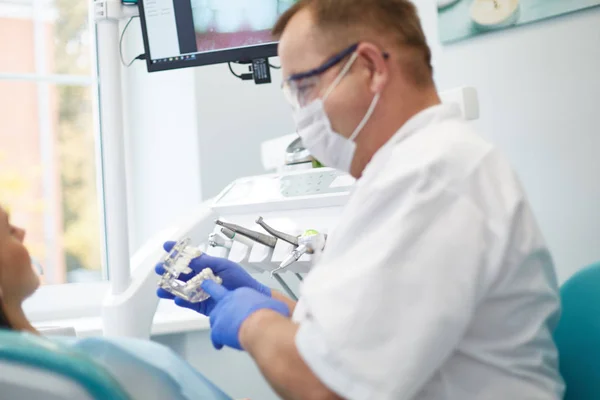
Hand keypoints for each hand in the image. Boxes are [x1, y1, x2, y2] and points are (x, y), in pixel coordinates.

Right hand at [155, 241, 270, 315]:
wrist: (248, 300)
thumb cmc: (240, 280)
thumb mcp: (224, 266)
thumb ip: (207, 262)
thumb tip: (192, 258)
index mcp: (207, 266)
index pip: (190, 257)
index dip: (178, 251)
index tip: (167, 246)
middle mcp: (202, 278)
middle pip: (181, 273)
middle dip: (169, 270)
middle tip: (160, 269)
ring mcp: (201, 292)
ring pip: (182, 289)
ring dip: (170, 288)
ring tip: (161, 288)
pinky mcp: (202, 305)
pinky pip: (189, 303)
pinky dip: (182, 301)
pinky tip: (177, 299)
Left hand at [201, 280, 289, 350]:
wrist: (260, 326)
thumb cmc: (269, 314)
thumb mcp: (275, 303)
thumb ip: (271, 304)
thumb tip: (280, 308)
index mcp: (241, 293)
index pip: (233, 293)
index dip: (235, 300)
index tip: (235, 303)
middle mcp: (228, 301)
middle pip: (216, 296)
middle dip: (210, 289)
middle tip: (206, 285)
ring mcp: (220, 315)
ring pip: (214, 318)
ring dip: (219, 324)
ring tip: (224, 330)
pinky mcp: (217, 330)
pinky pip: (215, 337)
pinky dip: (218, 341)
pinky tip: (220, 344)